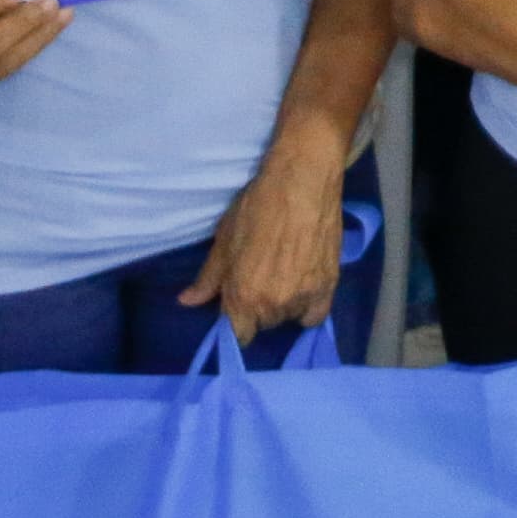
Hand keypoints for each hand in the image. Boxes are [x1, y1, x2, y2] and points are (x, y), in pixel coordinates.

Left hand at [181, 155, 344, 343]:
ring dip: (283, 305)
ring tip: (283, 276)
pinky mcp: (329, 287)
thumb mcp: (224, 239)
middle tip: (260, 279)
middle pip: (263, 325)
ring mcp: (304, 298)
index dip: (235, 322)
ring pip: (288, 317)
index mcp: (244, 297)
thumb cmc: (258, 206)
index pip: (237, 336)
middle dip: (258, 308)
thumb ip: (208, 278)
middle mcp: (274, 305)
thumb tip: (187, 302)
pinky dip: (307, 308)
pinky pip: (315, 315)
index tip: (236, 306)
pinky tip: (302, 289)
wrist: (303, 180)